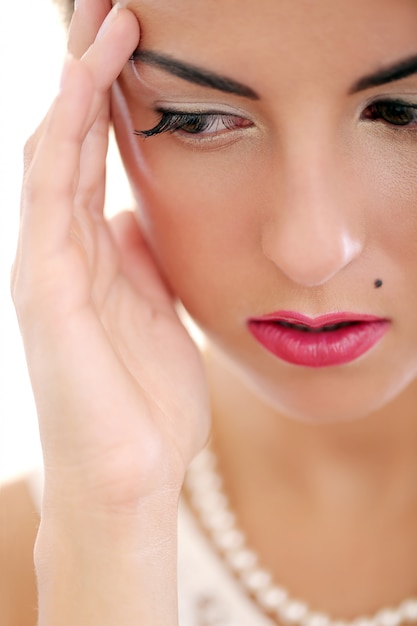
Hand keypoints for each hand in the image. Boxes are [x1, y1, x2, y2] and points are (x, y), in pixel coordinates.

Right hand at [12, 0, 209, 518]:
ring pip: (54, 151)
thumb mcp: (158, 314)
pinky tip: (86, 82)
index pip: (96, 159)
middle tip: (112, 6)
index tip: (142, 44)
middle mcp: (61, 250)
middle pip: (70, 141)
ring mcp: (46, 264)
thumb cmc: (147, 403)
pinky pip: (52, 192)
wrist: (131, 473)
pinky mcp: (44, 286)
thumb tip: (137, 215)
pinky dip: (67, 133)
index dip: (115, 100)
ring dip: (78, 83)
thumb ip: (143, 263)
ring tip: (104, 19)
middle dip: (90, 73)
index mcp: (93, 257)